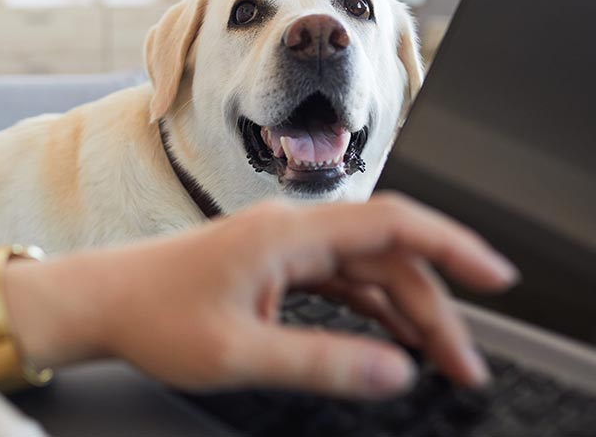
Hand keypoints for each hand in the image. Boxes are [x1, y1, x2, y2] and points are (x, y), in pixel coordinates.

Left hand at [3, 193, 517, 398]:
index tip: (496, 276)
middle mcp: (292, 231)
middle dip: (436, 307)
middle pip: (388, 257)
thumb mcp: (240, 352)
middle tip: (467, 363)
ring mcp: (283, 248)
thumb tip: (394, 372)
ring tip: (442, 360)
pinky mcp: (273, 266)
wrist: (100, 302)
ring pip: (368, 272)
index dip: (452, 245)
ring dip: (408, 312)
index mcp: (288, 234)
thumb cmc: (152, 315)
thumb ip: (322, 361)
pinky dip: (373, 309)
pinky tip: (394, 338)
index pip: (392, 224)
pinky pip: (340, 282)